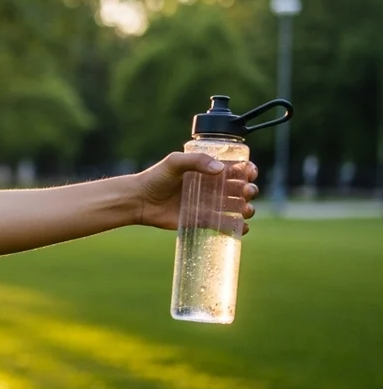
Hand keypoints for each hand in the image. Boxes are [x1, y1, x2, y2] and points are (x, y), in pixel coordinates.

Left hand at [133, 152, 259, 234]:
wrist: (139, 201)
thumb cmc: (155, 178)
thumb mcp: (174, 163)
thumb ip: (195, 161)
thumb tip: (220, 169)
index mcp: (208, 169)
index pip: (236, 168)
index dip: (248, 170)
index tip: (249, 173)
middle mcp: (212, 187)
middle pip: (240, 188)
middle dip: (249, 190)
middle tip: (244, 192)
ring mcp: (208, 204)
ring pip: (236, 207)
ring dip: (247, 209)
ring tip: (244, 210)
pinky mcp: (202, 220)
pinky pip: (224, 225)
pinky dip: (237, 227)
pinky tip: (242, 228)